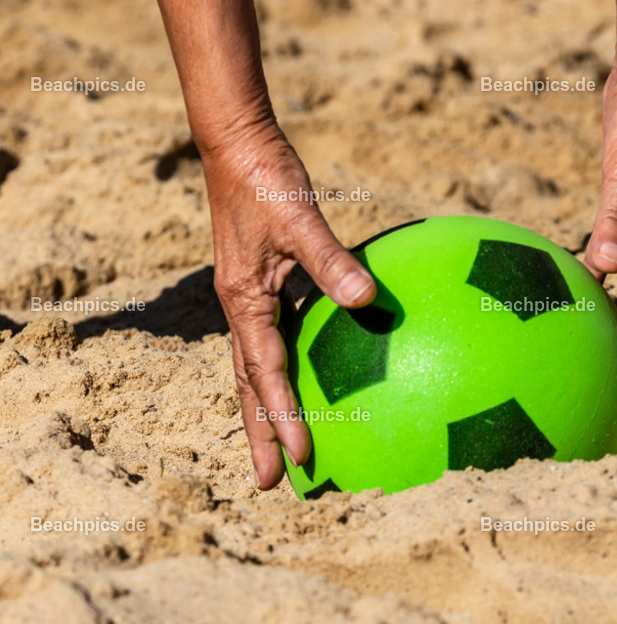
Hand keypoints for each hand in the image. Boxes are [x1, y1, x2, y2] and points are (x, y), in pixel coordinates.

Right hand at [203, 124, 375, 489]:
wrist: (239, 144)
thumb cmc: (266, 178)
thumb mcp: (301, 217)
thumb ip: (332, 260)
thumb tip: (368, 303)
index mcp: (245, 300)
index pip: (266, 373)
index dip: (283, 418)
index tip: (302, 458)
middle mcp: (243, 306)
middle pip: (250, 384)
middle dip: (260, 433)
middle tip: (271, 482)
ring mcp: (252, 296)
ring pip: (259, 364)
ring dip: (269, 407)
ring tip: (284, 445)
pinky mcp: (267, 281)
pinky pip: (279, 335)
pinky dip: (290, 364)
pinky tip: (318, 372)